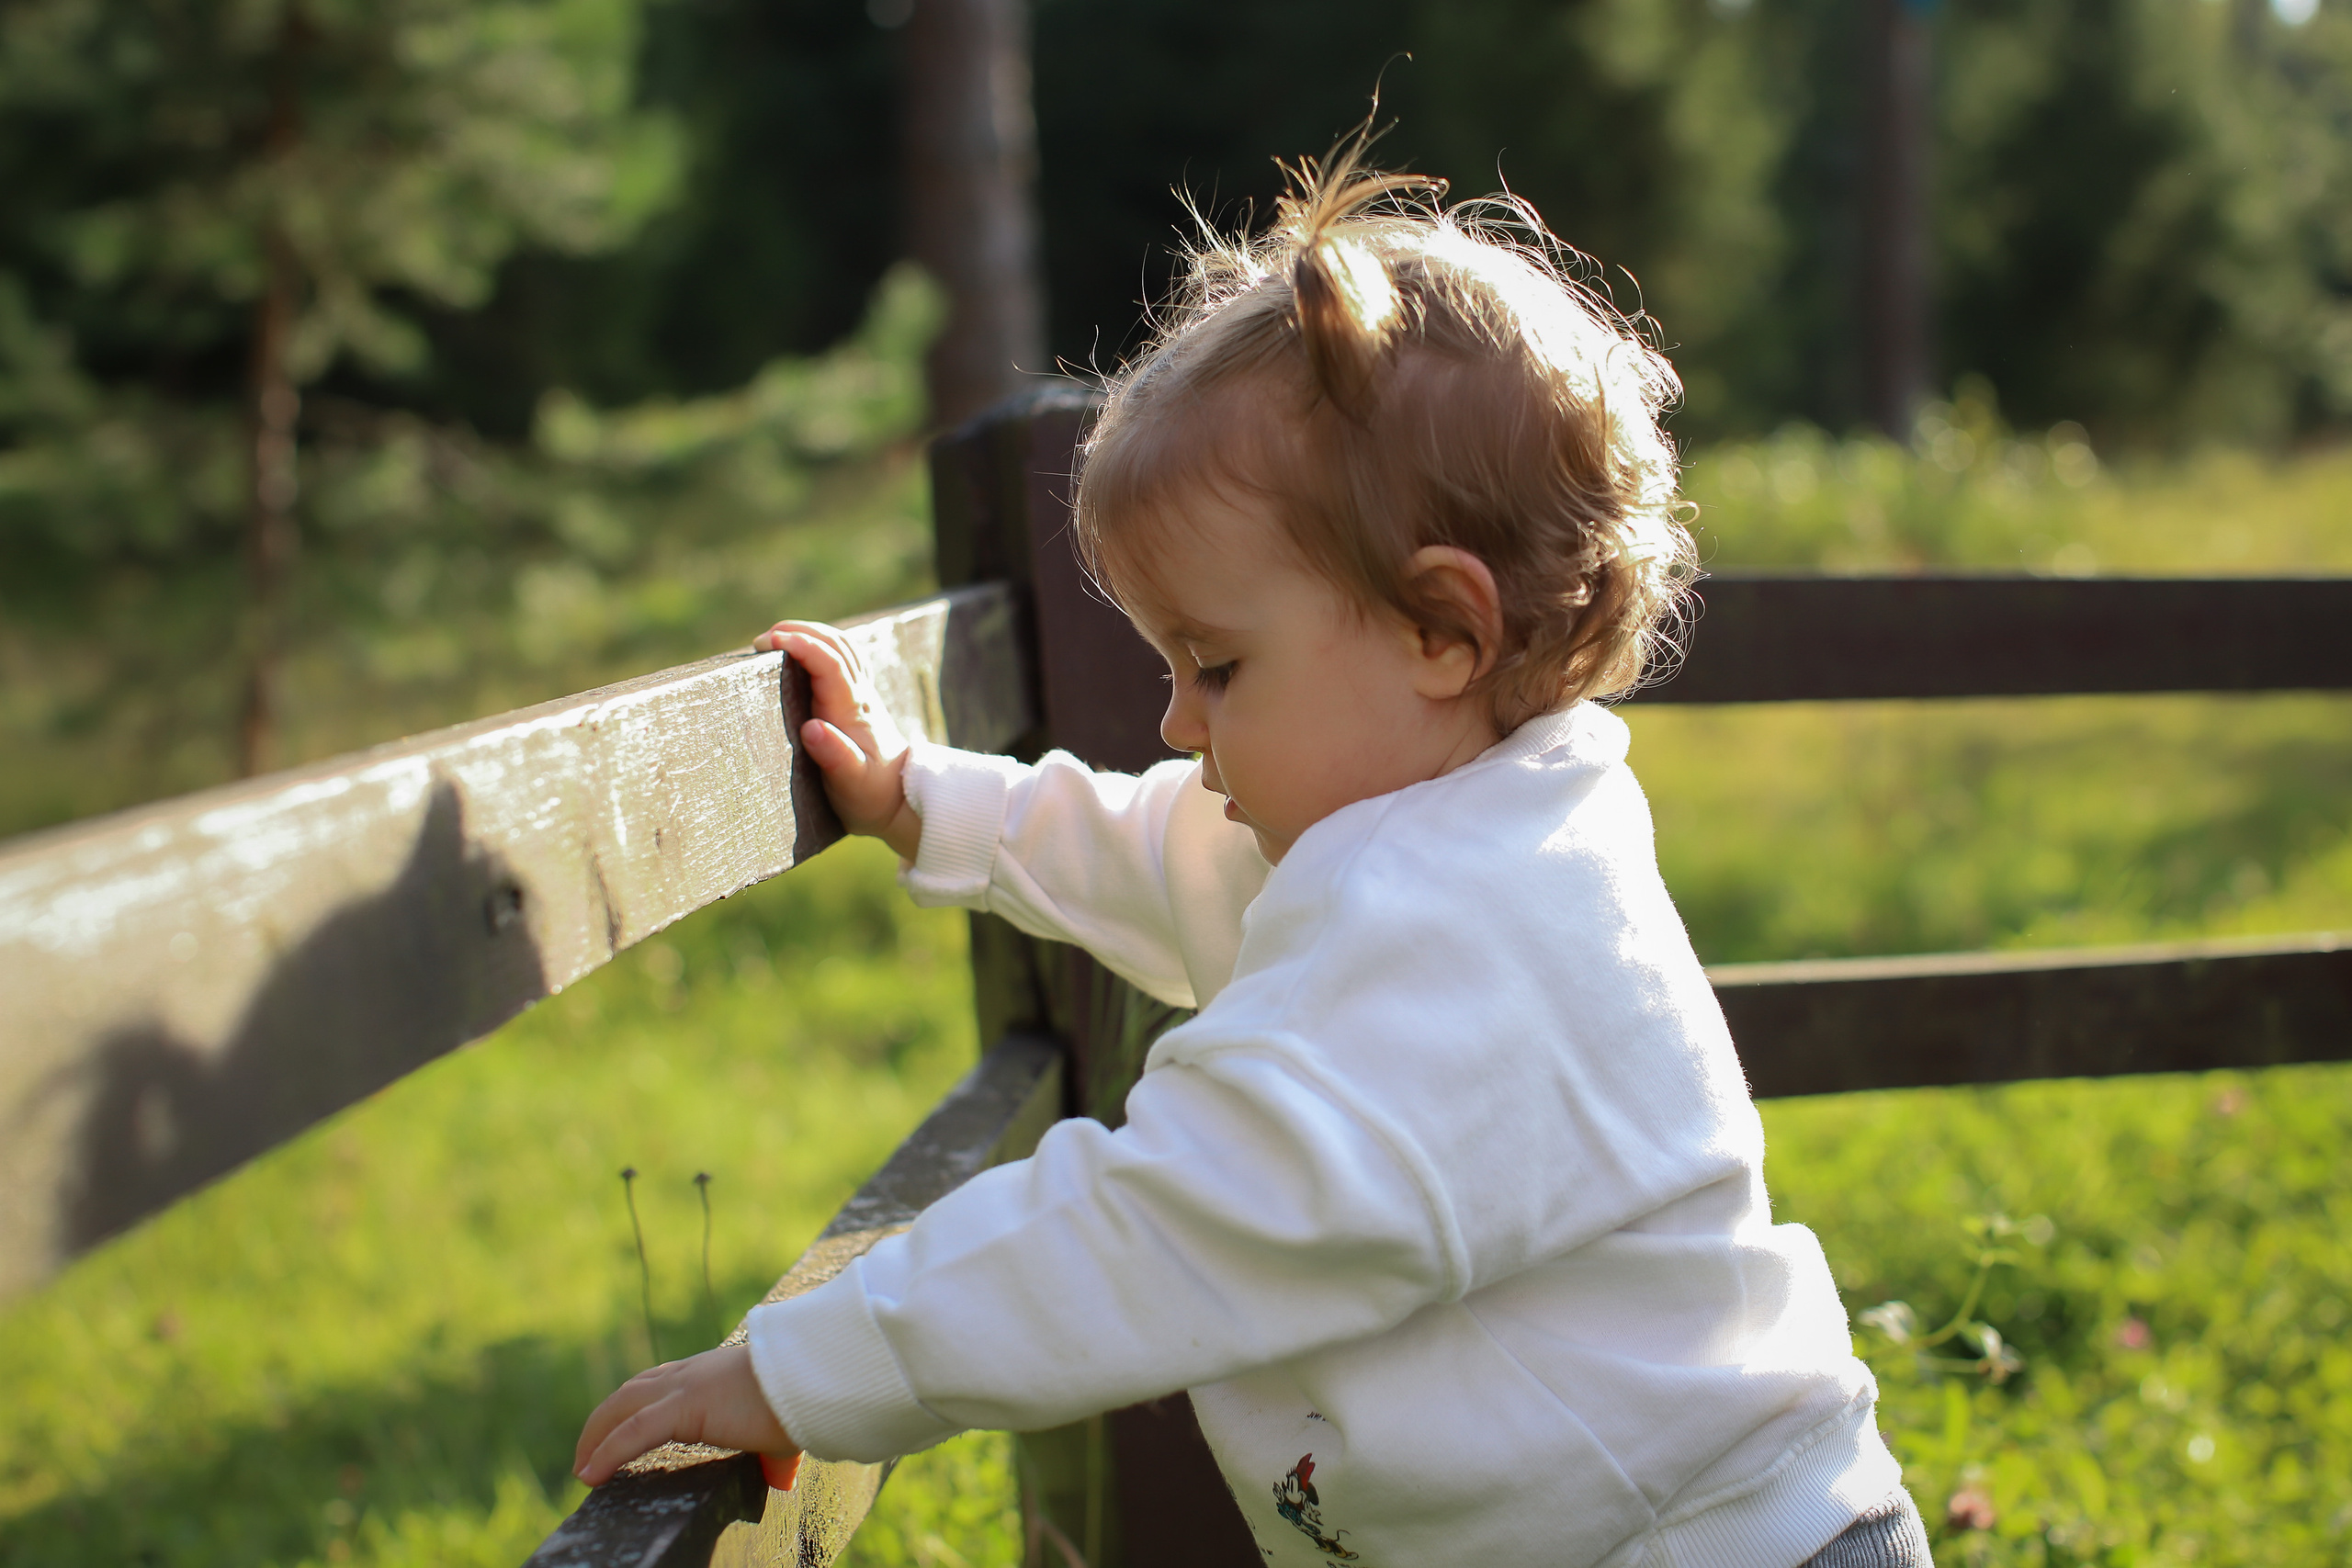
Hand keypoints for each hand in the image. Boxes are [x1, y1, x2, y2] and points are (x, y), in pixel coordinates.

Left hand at [573, 1342, 801, 1486]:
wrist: (814, 1377)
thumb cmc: (807, 1399)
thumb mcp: (784, 1430)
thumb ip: (775, 1456)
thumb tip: (784, 1479)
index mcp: (713, 1377)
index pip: (661, 1385)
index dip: (636, 1406)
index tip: (620, 1431)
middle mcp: (693, 1375)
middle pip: (631, 1392)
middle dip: (605, 1421)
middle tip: (588, 1454)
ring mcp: (685, 1388)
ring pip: (622, 1407)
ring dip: (596, 1436)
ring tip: (582, 1469)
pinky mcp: (684, 1407)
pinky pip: (632, 1432)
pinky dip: (606, 1453)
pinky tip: (589, 1476)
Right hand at [754, 620, 922, 861]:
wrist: (901, 799)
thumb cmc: (872, 795)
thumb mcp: (852, 783)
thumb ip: (835, 756)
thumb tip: (811, 728)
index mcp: (853, 711)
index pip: (830, 664)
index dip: (802, 646)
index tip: (771, 642)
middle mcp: (860, 695)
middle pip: (836, 645)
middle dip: (799, 631)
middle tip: (762, 640)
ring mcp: (863, 694)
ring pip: (843, 646)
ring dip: (810, 633)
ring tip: (776, 637)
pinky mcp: (860, 698)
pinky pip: (844, 658)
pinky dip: (821, 644)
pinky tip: (804, 649)